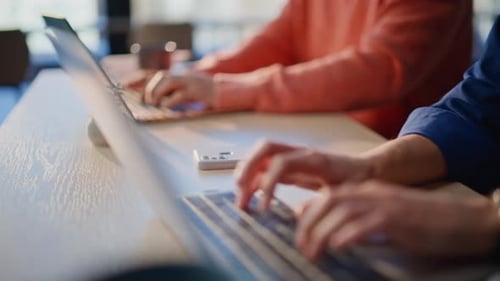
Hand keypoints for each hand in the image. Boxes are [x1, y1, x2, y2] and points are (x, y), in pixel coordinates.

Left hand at [123, 70, 215, 108]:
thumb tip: (163, 102)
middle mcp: (186, 77)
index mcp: (183, 76)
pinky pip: (181, 94)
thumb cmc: (211, 95)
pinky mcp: (197, 91)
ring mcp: (192, 82)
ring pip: (169, 81)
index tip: (139, 94)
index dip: (148, 83)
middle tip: (148, 102)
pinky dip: (170, 100)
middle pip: (162, 76)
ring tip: (154, 104)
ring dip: (158, 92)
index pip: (161, 75)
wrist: (228, 93)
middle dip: (151, 88)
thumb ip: (179, 93)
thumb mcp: (192, 91)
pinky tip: (165, 107)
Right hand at [234, 140, 372, 209]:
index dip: (268, 183)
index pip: (281, 163)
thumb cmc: (358, 182)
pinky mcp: (291, 166)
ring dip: (246, 174)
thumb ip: (324, 202)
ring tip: (241, 198)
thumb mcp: (345, 194)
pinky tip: (251, 197)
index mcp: (314, 159)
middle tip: (240, 193)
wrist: (368, 171)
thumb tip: (299, 214)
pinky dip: (254, 180)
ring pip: (262, 156)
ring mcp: (294, 157)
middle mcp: (300, 154)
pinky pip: (266, 167)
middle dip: (247, 168)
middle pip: (265, 149)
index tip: (264, 208)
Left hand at [296, 180, 499, 260]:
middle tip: (302, 247)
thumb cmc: (425, 222)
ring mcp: (386, 203)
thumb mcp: (387, 216)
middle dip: (308, 223)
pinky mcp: (399, 218)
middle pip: (329, 200)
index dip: (308, 213)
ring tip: (313, 253)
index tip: (298, 233)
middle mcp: (373, 192)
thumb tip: (333, 232)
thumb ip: (361, 219)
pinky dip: (348, 234)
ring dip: (322, 232)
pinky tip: (338, 247)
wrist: (466, 218)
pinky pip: (367, 223)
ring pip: (342, 211)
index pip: (328, 195)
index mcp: (368, 190)